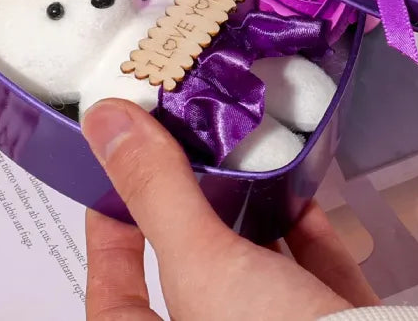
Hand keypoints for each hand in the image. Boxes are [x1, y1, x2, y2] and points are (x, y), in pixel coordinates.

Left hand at [82, 99, 378, 320]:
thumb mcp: (204, 268)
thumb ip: (156, 193)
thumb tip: (104, 123)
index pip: (114, 295)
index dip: (109, 235)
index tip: (116, 180)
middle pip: (191, 271)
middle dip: (190, 209)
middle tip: (187, 152)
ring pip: (255, 271)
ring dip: (251, 216)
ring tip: (241, 160)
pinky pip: (313, 275)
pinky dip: (306, 233)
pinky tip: (301, 192)